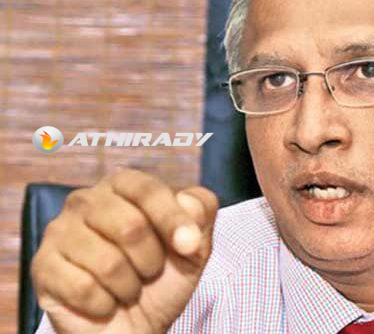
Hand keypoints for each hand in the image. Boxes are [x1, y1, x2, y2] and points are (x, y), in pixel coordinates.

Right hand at [31, 168, 218, 333]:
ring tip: (127, 287)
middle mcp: (85, 199)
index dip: (173, 219)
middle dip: (151, 260)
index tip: (190, 247)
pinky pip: (84, 288)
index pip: (148, 190)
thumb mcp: (194, 245)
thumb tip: (188, 201)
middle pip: (130, 227)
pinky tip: (104, 301)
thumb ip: (201, 212)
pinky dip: (106, 304)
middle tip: (150, 271)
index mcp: (123, 184)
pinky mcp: (42, 266)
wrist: (136, 325)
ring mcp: (59, 231)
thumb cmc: (163, 276)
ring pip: (107, 262)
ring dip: (129, 286)